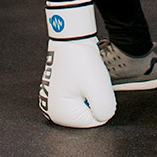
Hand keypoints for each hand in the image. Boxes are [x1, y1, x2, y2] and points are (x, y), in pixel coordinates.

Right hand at [39, 0, 115, 127]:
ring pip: (85, 104)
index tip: (91, 85)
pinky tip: (78, 75)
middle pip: (88, 114)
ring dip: (88, 92)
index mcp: (59, 115)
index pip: (94, 120)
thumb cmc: (81, 60)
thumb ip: (105, 111)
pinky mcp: (55, 90)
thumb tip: (102, 116)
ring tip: (83, 77)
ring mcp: (51, 99)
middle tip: (88, 81)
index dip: (100, 102)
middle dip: (93, 98)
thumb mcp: (101, 90)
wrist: (70, 36)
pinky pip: (78, 96)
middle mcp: (51, 110)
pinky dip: (82, 87)